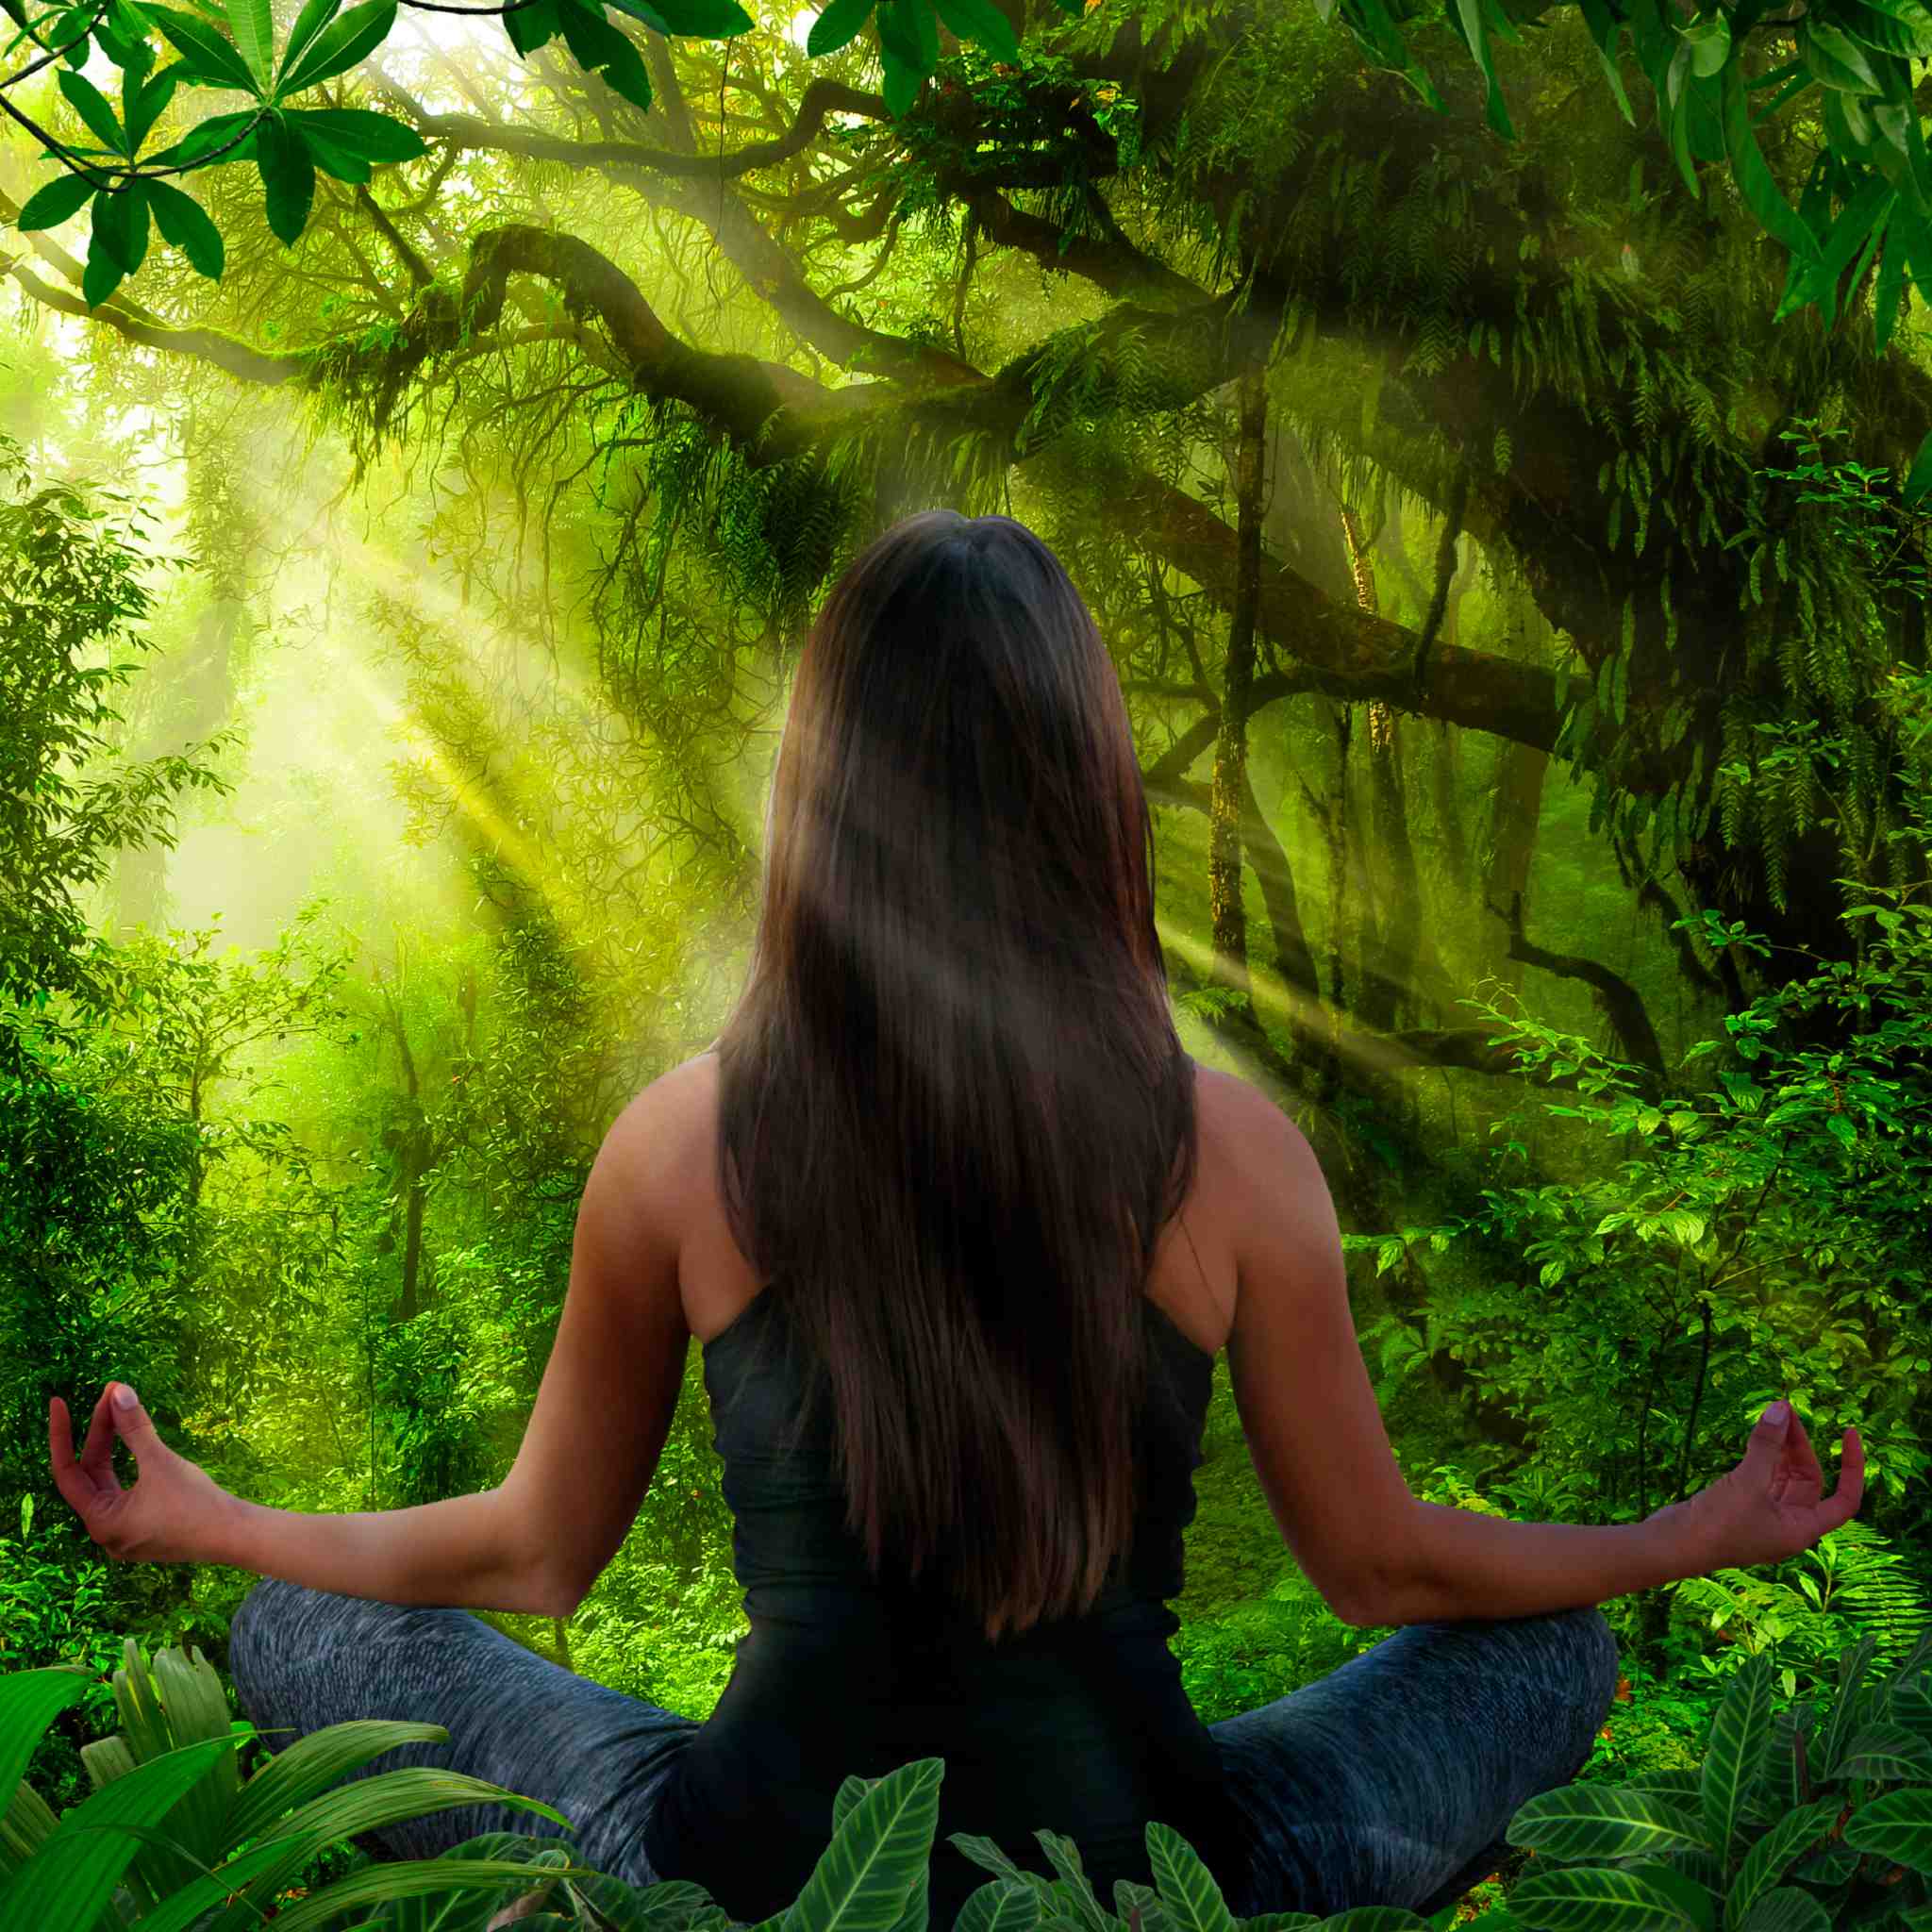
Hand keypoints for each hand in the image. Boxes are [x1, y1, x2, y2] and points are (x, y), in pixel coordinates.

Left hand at [49, 1383, 234, 1565]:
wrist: (233, 1535)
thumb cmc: (195, 1503)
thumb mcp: (160, 1462)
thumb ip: (135, 1427)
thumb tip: (118, 1390)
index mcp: (100, 1521)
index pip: (68, 1472)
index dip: (62, 1435)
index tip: (58, 1402)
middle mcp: (106, 1531)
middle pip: (92, 1474)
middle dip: (100, 1433)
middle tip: (112, 1396)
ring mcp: (125, 1532)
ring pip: (109, 1481)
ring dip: (114, 1447)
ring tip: (121, 1413)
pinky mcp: (144, 1529)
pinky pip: (125, 1490)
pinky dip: (127, 1464)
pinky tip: (136, 1445)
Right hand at [1660, 1399, 1864, 1572]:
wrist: (1671, 1546)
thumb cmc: (1717, 1524)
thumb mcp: (1747, 1482)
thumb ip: (1767, 1445)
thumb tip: (1782, 1407)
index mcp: (1801, 1530)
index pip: (1845, 1500)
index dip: (1852, 1466)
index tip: (1848, 1433)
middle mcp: (1787, 1525)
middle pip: (1809, 1481)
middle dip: (1801, 1446)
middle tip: (1785, 1411)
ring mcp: (1763, 1518)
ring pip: (1783, 1478)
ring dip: (1782, 1449)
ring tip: (1773, 1418)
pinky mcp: (1740, 1509)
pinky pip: (1762, 1479)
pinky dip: (1762, 1458)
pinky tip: (1756, 1440)